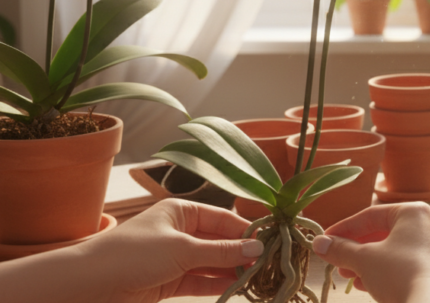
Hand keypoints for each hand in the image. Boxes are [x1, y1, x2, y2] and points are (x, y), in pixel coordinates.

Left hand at [0, 199, 264, 302]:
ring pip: (213, 263)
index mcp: (182, 211)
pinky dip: (219, 284)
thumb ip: (222, 252)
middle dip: (243, 252)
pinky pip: (202, 280)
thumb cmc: (132, 255)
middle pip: (221, 241)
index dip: (248, 230)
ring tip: (260, 278)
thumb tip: (259, 249)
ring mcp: (176, 258)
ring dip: (234, 270)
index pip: (224, 218)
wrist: (88, 287)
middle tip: (271, 264)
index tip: (273, 242)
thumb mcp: (182, 249)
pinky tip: (239, 287)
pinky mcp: (170, 282)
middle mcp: (181, 231)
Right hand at [312, 202, 429, 302]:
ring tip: (351, 277)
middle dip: (358, 249)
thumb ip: (341, 250)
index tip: (326, 241)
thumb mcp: (364, 260)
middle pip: (385, 233)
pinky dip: (389, 272)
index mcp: (415, 212)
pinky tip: (370, 286)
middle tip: (338, 262)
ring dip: (371, 263)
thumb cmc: (400, 273)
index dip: (344, 229)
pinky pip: (411, 266)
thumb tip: (319, 244)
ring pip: (398, 251)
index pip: (372, 215)